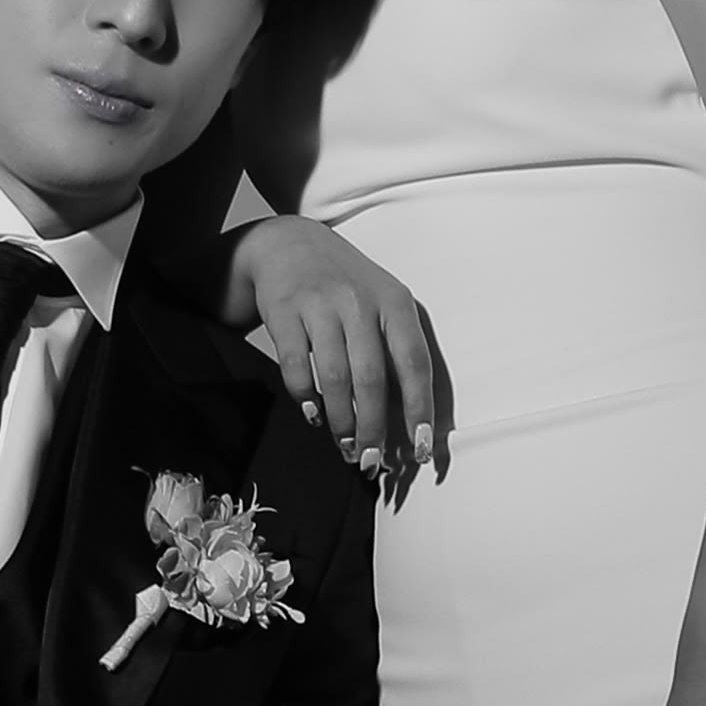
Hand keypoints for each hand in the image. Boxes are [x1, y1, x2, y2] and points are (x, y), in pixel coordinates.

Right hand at [225, 214, 453, 487]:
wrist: (288, 244)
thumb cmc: (345, 286)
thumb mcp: (381, 302)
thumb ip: (395, 350)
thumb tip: (408, 420)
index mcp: (394, 302)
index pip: (415, 364)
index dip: (419, 411)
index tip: (422, 451)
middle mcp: (360, 301)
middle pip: (372, 379)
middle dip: (373, 429)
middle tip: (370, 461)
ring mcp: (320, 305)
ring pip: (335, 379)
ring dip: (341, 422)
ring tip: (344, 446)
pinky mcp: (284, 312)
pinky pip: (297, 367)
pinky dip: (306, 399)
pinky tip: (313, 415)